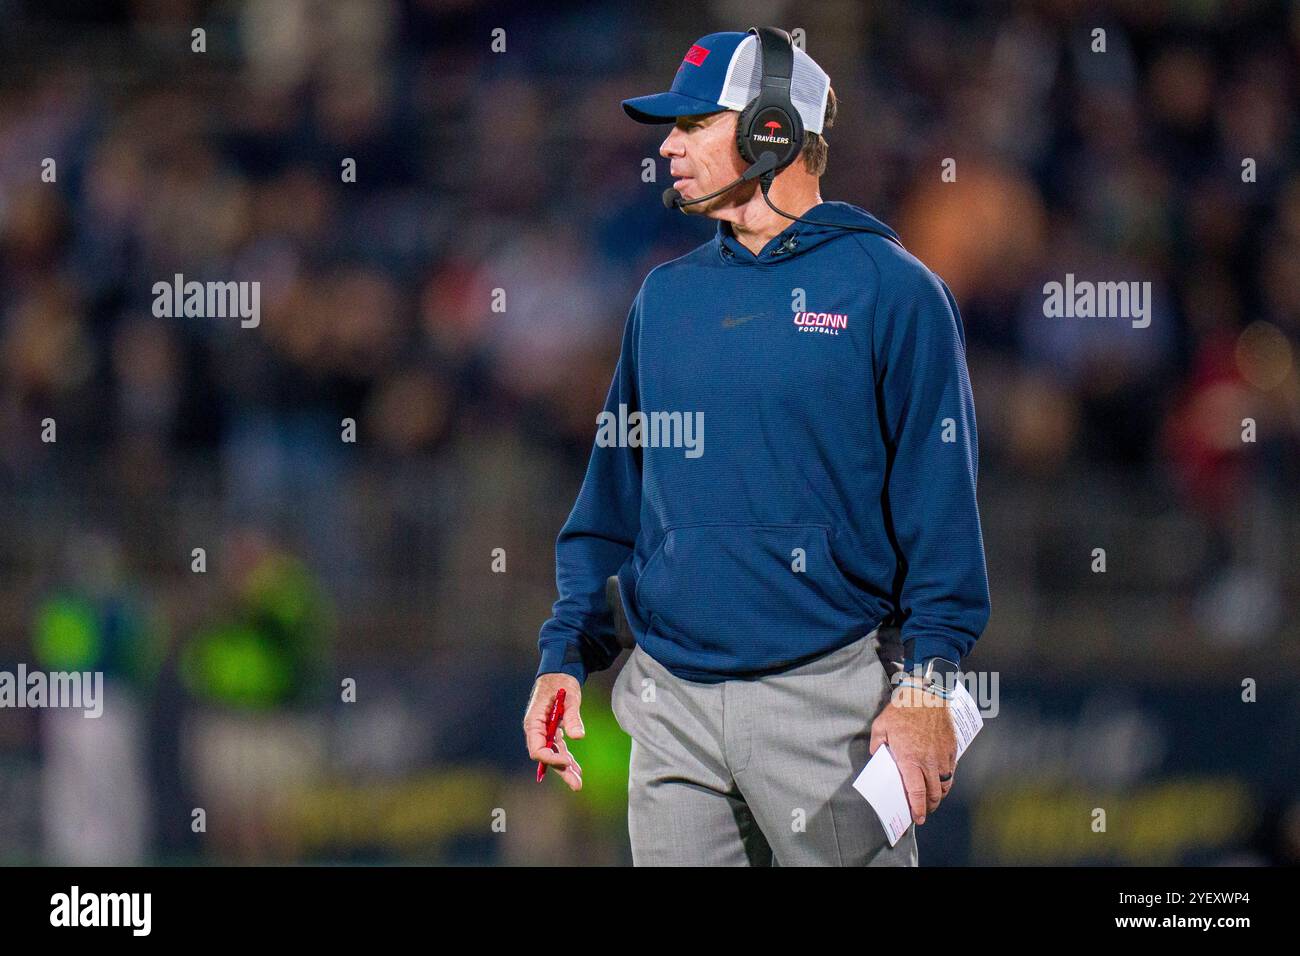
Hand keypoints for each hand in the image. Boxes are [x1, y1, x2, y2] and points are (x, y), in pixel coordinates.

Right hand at [523, 674, 584, 790]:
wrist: (559, 672)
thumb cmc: (561, 681)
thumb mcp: (570, 696)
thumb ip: (572, 716)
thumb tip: (578, 737)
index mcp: (534, 722)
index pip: (537, 748)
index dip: (551, 758)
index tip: (567, 760)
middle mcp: (536, 730)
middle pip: (546, 756)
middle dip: (561, 771)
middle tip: (576, 784)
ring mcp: (544, 732)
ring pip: (553, 755)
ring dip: (566, 768)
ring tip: (578, 782)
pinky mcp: (552, 731)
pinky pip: (558, 748)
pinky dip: (567, 758)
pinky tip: (577, 769)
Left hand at [868, 684, 956, 824]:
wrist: (926, 694)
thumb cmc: (902, 710)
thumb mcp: (881, 727)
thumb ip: (878, 746)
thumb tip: (877, 757)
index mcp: (910, 759)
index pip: (916, 792)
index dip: (917, 809)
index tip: (916, 819)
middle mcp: (928, 762)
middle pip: (933, 794)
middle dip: (928, 807)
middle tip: (922, 812)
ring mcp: (942, 756)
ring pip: (944, 785)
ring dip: (938, 796)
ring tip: (932, 800)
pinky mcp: (952, 749)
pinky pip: (951, 771)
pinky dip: (946, 781)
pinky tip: (940, 781)